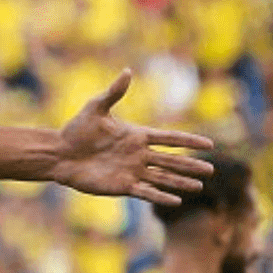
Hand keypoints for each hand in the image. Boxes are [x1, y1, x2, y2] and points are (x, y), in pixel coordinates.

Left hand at [50, 71, 213, 206]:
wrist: (60, 154)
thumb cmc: (76, 130)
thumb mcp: (95, 108)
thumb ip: (114, 92)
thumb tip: (127, 71)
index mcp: (137, 135)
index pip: (170, 138)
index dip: (189, 141)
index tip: (210, 144)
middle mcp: (139, 154)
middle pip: (172, 160)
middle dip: (191, 165)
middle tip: (212, 170)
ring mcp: (132, 171)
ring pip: (163, 177)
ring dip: (181, 182)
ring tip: (199, 186)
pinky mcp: (122, 186)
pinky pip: (146, 192)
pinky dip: (160, 196)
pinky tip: (176, 201)